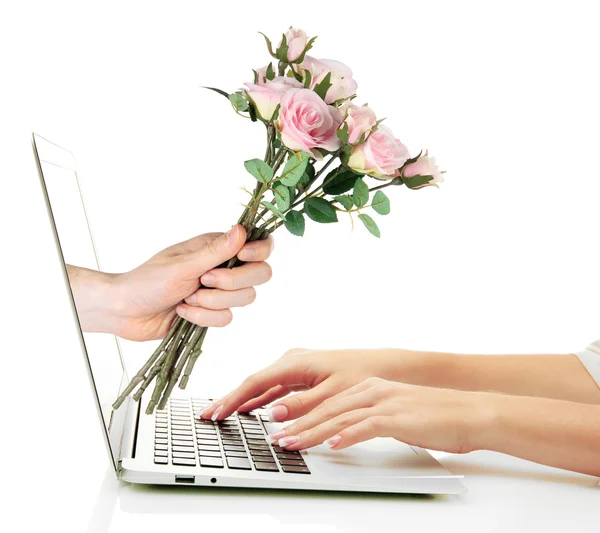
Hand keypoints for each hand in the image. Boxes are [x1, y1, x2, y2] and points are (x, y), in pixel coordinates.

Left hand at [70, 225, 273, 340]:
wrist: (126, 312)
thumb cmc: (148, 281)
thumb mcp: (183, 264)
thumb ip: (216, 251)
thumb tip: (242, 229)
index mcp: (217, 247)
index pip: (259, 245)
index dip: (259, 252)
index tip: (242, 257)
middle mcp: (223, 267)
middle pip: (260, 274)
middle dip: (233, 282)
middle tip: (204, 280)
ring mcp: (220, 291)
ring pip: (245, 298)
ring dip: (213, 302)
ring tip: (188, 298)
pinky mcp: (213, 313)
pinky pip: (227, 318)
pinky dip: (203, 317)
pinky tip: (183, 311)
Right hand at [199, 347, 406, 421]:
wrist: (383, 366)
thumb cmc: (362, 375)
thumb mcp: (333, 393)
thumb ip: (303, 405)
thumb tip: (273, 414)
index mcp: (296, 362)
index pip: (255, 382)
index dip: (233, 399)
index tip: (216, 413)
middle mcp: (292, 361)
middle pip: (253, 382)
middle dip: (230, 399)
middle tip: (207, 415)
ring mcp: (296, 367)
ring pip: (262, 386)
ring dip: (242, 400)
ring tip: (221, 413)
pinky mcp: (302, 375)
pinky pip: (274, 388)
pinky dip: (260, 399)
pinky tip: (250, 409)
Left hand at [264, 377, 490, 453]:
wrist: (470, 411)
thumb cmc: (436, 416)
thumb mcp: (396, 412)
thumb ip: (370, 419)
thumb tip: (346, 433)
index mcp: (370, 388)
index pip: (329, 402)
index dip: (303, 415)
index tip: (283, 426)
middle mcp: (373, 391)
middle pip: (328, 409)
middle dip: (298, 424)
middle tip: (276, 438)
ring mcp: (385, 402)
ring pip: (340, 417)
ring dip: (313, 432)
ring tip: (292, 443)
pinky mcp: (398, 417)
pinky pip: (366, 427)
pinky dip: (347, 436)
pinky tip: (332, 446)